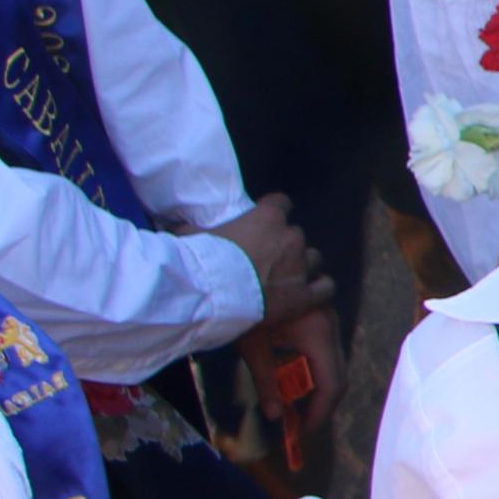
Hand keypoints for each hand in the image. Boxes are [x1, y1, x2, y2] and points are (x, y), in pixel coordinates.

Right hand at [203, 194, 333, 326]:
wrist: (210, 293)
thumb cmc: (200, 259)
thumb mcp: (190, 234)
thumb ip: (190, 227)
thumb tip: (173, 224)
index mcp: (267, 217)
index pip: (281, 203)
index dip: (274, 213)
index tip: (264, 223)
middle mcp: (290, 237)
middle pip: (295, 235)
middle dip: (283, 245)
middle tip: (265, 260)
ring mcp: (300, 266)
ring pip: (313, 259)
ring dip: (301, 265)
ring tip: (284, 278)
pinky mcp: (304, 295)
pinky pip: (325, 287)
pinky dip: (318, 288)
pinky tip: (308, 293)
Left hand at [251, 302, 343, 460]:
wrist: (239, 273)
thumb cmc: (246, 308)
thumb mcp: (254, 349)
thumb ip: (267, 384)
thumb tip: (274, 416)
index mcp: (318, 334)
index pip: (331, 384)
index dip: (320, 412)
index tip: (303, 432)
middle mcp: (331, 326)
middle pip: (338, 375)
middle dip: (322, 403)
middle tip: (302, 423)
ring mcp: (329, 317)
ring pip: (336, 362)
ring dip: (320, 386)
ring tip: (298, 402)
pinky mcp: (321, 314)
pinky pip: (328, 349)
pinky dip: (317, 369)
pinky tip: (297, 376)